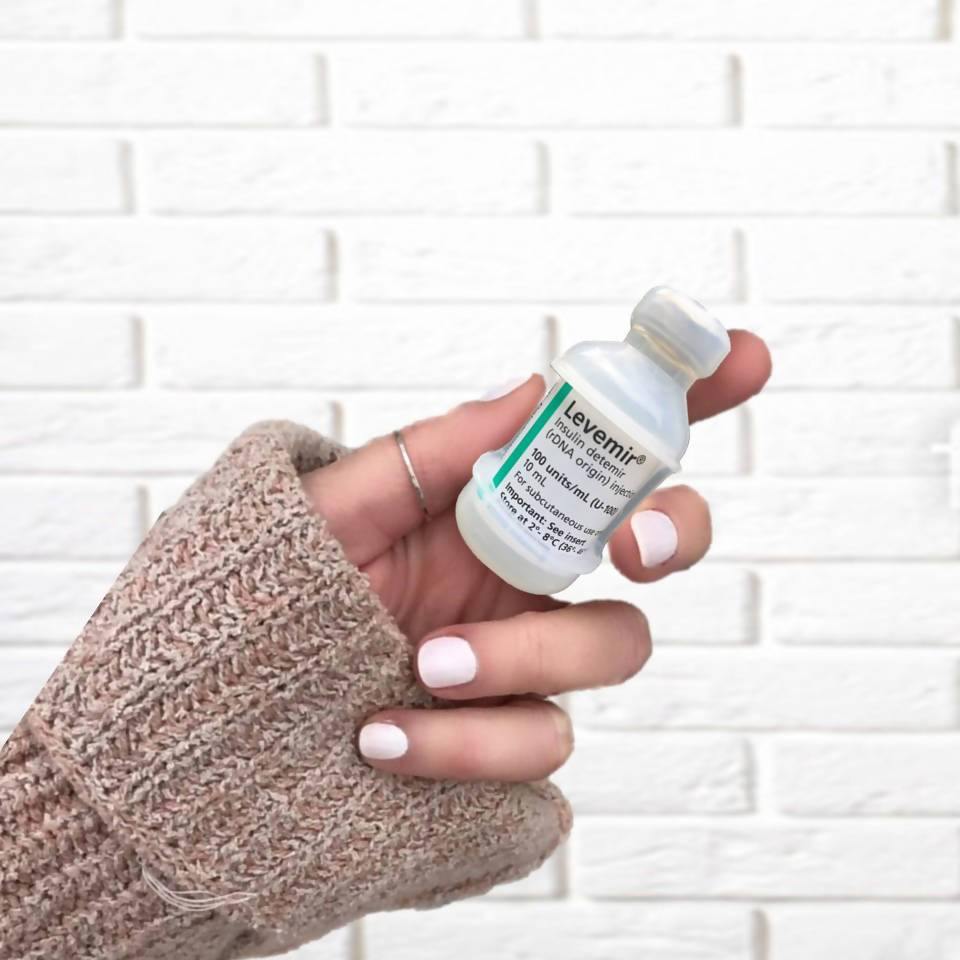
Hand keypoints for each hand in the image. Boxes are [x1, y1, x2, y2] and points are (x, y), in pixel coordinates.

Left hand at [301, 331, 770, 780]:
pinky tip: (382, 738)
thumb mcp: (339, 505)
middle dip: (676, 530)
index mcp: (501, 504)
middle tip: (637, 539)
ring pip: (616, 650)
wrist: (231, 702)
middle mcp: (532, 576)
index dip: (687, 400)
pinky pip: (543, 746)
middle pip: (662, 543)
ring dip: (526, 656)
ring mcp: (529, 662)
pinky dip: (466, 746)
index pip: (608, 444)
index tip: (748, 356)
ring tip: (422, 662)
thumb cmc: (281, 586)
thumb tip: (536, 392)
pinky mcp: (511, 742)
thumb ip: (437, 453)